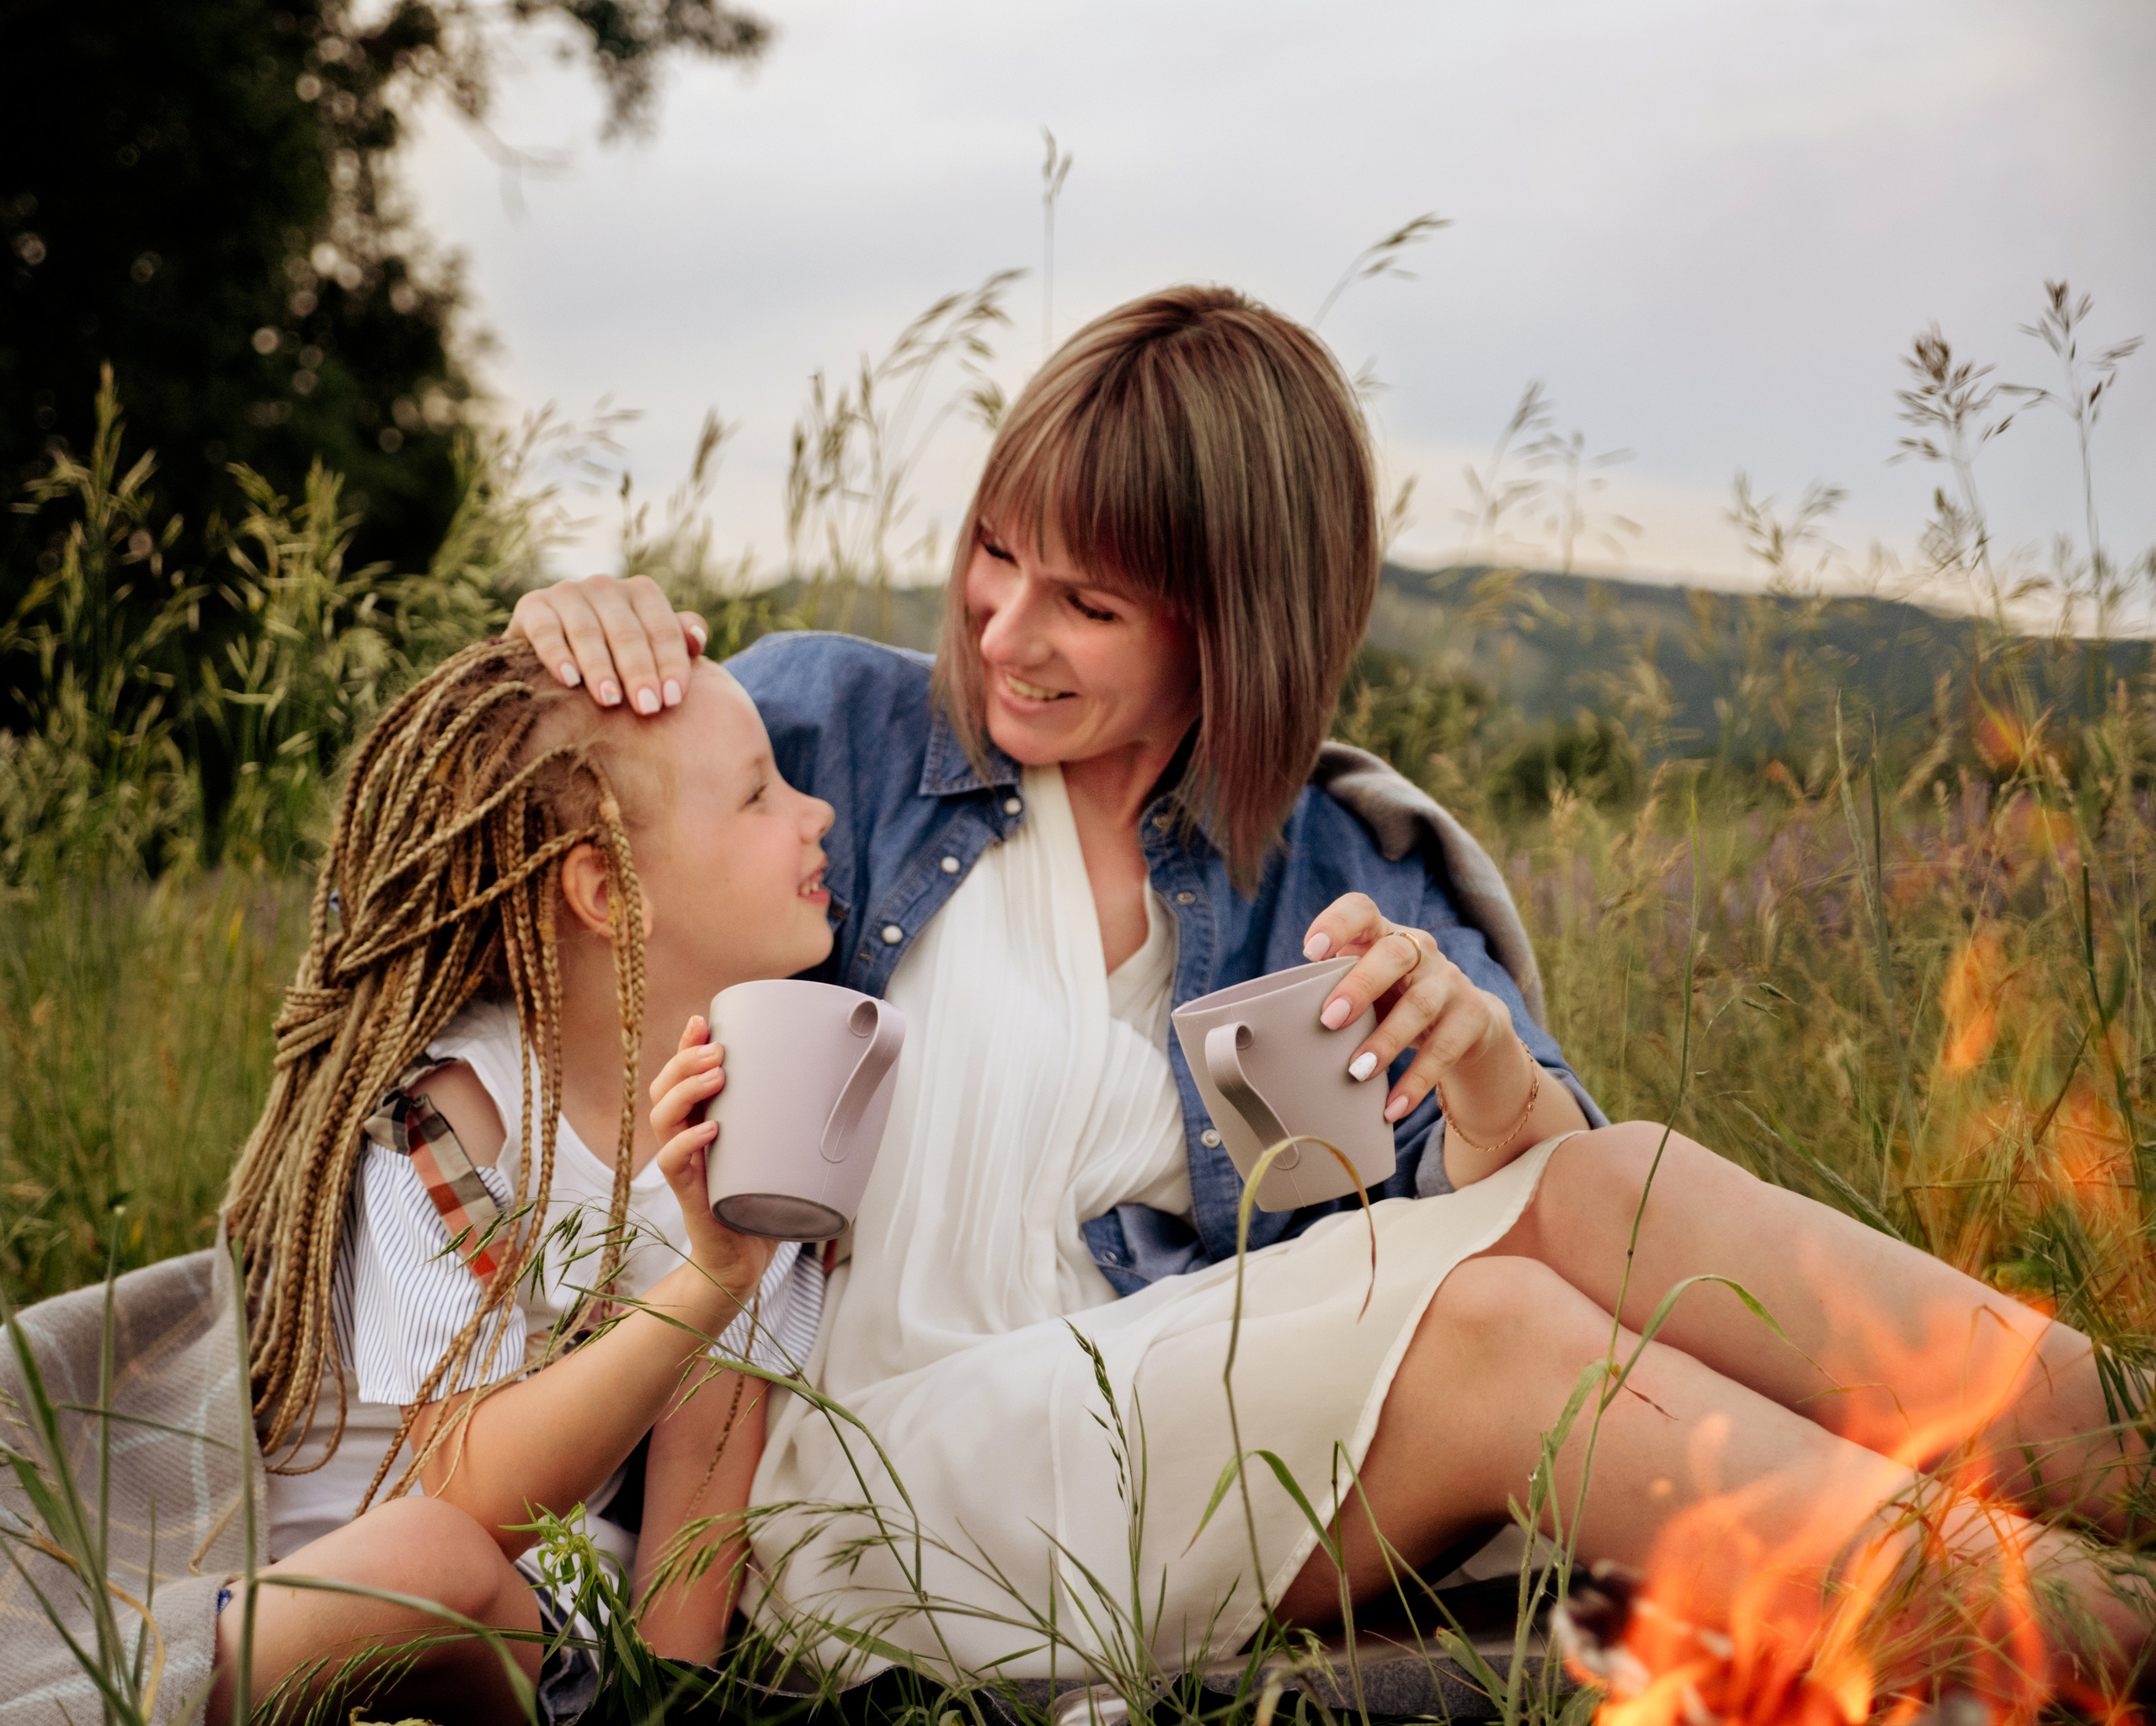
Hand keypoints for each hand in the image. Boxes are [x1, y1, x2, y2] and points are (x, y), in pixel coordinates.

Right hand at [509, 574, 708, 715]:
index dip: (670, 664)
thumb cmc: (615, 654)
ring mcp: (567, 592)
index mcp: (641, 592)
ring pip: (588, 632)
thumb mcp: (648, 647)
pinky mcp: (533, 606)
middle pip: (627, 632)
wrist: (550, 649)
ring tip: (610, 701)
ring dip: (600, 668)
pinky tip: (569, 680)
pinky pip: (546, 630)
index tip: (673, 699)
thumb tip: (697, 639)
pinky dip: (557, 655)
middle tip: (647, 708)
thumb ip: (677, 641)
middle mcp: (605, 586)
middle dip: (638, 672)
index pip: (662, 628)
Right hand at [651, 1016, 771, 1301]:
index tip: (703, 1019)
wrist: (746, 1260)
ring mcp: (686, 1165)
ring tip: (717, 1075)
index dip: (685, 1044)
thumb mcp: (781, 1151)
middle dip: (685, 1059)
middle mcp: (687, 1138)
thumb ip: (799, 1119)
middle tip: (717, 1049)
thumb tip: (856, 1080)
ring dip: (686, 1090)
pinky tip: (711, 1128)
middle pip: (664, 1087)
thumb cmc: (764, 1201)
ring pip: (663, 1117)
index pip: (681, 1074)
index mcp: (703, 1120)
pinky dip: (688, 1143)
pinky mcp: (690, 1195)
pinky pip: (674, 1164)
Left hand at [1300, 893, 1517, 1124]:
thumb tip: (1273, 1026)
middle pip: (1395, 953)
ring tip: (1356, 1072)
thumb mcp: (1367, 986)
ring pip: (1420, 1005)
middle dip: (1361, 985)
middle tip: (1329, 1019)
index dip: (1337, 924)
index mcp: (1384, 935)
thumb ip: (1331, 991)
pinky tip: (1392, 1108)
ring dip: (1386, 1040)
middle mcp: (1420, 951)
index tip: (1311, 951)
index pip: (1361, 910)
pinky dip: (1415, 1082)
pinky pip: (1444, 1051)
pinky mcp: (1472, 1018)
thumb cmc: (1395, 1000)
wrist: (1469, 1023)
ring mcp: (1450, 982)